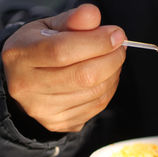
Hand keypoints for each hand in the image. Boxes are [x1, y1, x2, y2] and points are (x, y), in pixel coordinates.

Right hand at [1, 4, 126, 131]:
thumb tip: (93, 15)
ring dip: (113, 73)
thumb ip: (72, 21)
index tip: (116, 34)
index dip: (96, 42)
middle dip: (111, 58)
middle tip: (119, 46)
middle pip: (84, 76)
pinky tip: (106, 76)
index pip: (63, 50)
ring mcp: (45, 109)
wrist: (25, 81)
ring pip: (95, 92)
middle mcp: (29, 87)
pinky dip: (109, 87)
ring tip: (112, 58)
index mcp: (21, 56)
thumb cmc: (39, 50)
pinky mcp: (61, 122)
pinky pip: (98, 105)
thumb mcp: (49, 28)